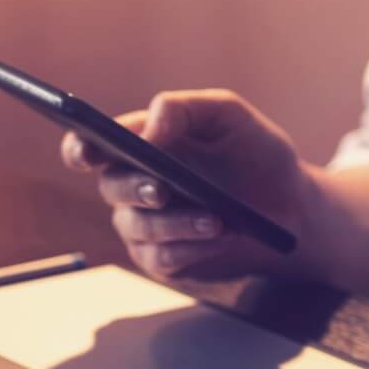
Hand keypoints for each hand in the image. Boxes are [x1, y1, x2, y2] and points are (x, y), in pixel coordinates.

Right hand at [61, 89, 315, 282]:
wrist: (289, 205)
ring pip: (139, 227)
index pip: (90, 147)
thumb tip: (149, 127)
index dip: (79, 148)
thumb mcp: (229, 117)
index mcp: (138, 144)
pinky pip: (162, 258)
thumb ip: (185, 108)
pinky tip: (221, 237)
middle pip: (111, 188)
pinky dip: (191, 247)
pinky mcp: (164, 260)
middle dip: (136, 188)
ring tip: (216, 220)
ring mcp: (145, 226)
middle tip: (162, 190)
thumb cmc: (254, 154)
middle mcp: (132, 186)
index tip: (87, 151)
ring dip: (175, 224)